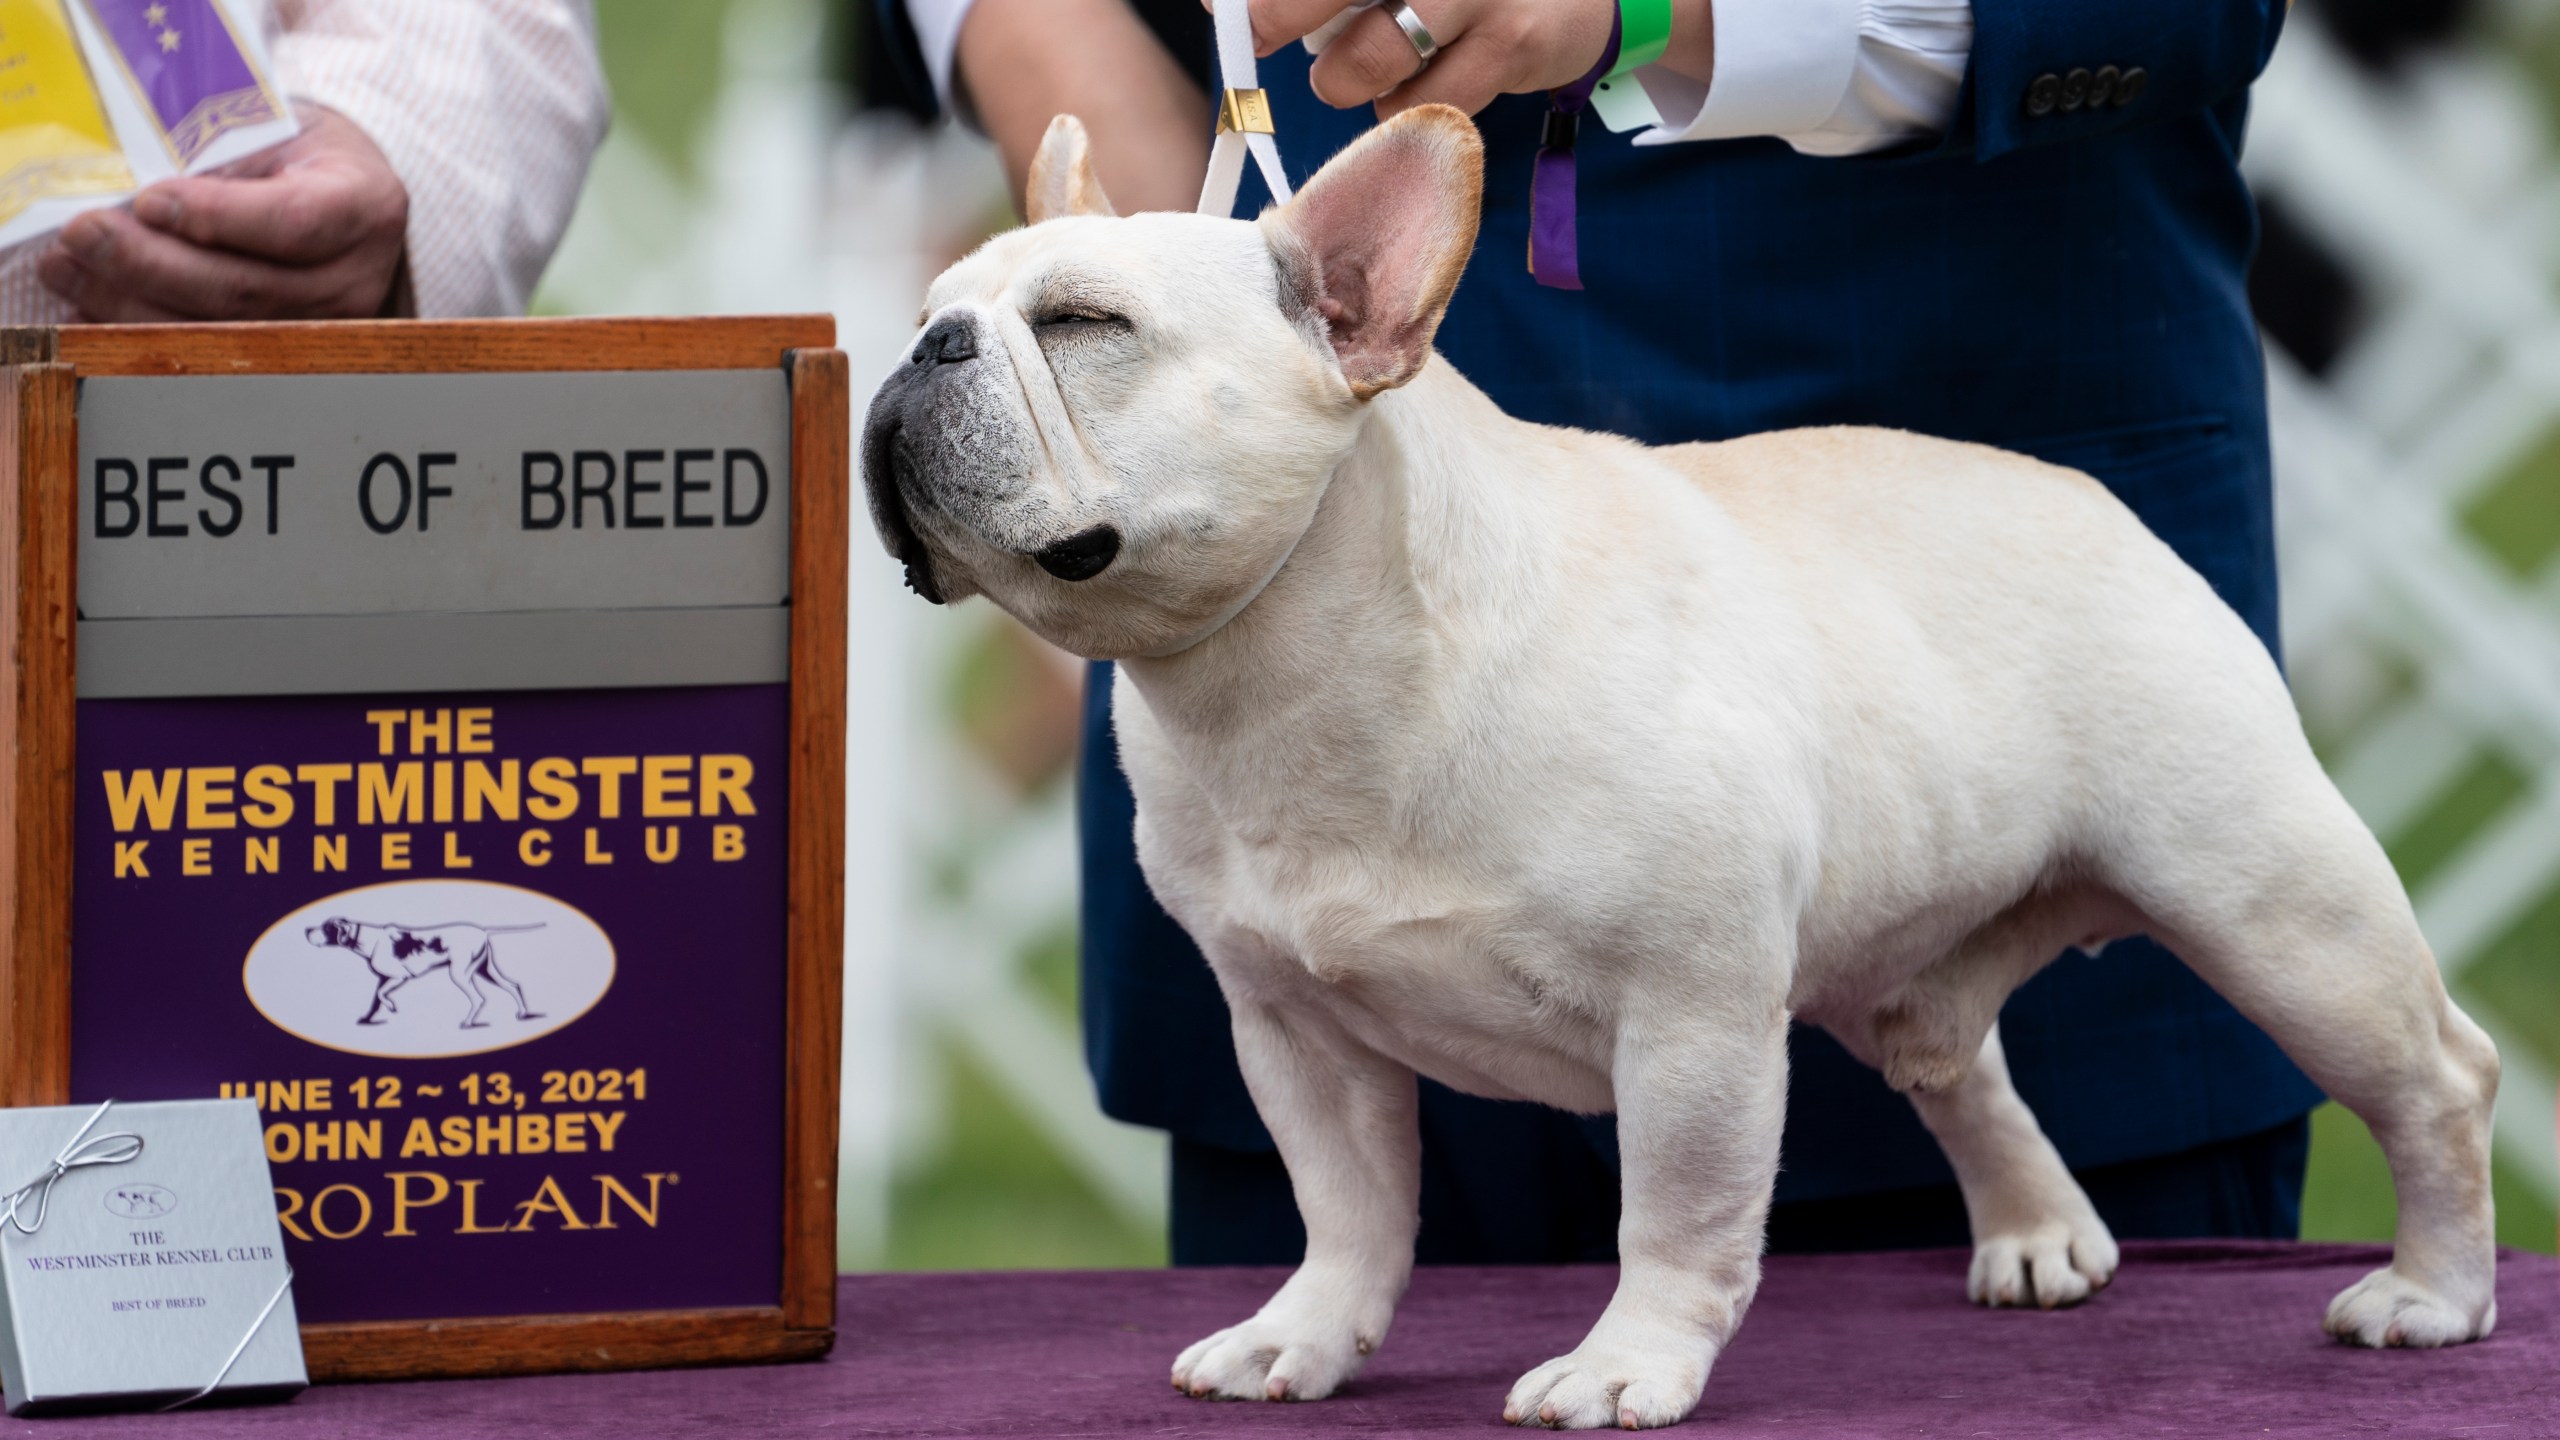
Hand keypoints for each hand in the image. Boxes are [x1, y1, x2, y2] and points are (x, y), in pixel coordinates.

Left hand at [38, 103, 410, 322]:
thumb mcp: (275, 132)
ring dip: (130, 301)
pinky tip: (90, 306)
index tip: (151, 200)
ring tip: (68, 267)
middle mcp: (353, 279)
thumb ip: (221, 164)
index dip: (219, 217)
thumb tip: (135, 200)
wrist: (344, 195)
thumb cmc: (303, 154)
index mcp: (362, 207)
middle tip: (83, 234)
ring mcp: (323, 327)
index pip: (296, 223)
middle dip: (150, 263)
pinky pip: (205, 351)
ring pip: (219, 329)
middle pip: (246, 288)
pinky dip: (139, 330)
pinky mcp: (286, 354)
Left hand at [1224, 0, 1710, 117]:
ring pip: (1371, 56)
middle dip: (1276, 15)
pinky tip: (1420, 83)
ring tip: (1355, 71)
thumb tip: (1229, 7)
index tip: (1229, 10)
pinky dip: (1403, 106)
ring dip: (1346, 78)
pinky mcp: (1511, 43)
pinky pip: (1423, 102)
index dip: (1266, 0)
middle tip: (1255, 34)